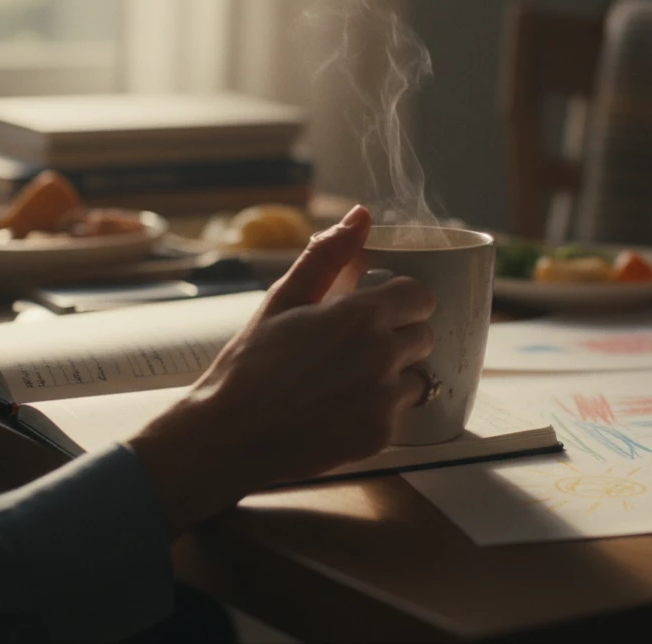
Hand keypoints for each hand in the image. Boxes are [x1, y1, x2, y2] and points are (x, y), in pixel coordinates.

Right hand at [127, 205, 435, 535]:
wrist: (228, 435)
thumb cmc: (249, 365)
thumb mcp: (283, 300)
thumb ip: (328, 256)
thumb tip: (361, 215)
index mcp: (361, 314)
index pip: (420, 297)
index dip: (401, 302)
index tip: (380, 311)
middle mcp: (381, 355)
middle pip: (423, 336)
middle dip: (399, 338)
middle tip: (355, 349)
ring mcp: (383, 399)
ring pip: (417, 378)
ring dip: (394, 378)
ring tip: (347, 383)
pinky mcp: (379, 435)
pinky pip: (399, 415)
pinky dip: (378, 412)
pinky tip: (340, 412)